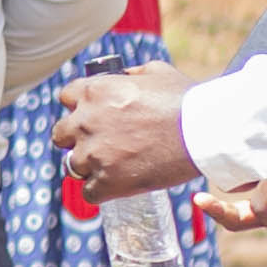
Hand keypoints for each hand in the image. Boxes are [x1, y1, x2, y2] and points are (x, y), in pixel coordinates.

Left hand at [57, 60, 201, 201]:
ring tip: (113, 167)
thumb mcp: (157, 72)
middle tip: (99, 144)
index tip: (92, 117)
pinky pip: (89, 193)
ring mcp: (94, 153)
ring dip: (89, 167)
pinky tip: (116, 187)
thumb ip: (131, 74)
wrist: (205, 133)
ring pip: (73, 165)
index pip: (66, 98)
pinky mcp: (108, 182)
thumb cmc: (186, 101)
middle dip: (77, 139)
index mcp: (94, 91)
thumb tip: (123, 76)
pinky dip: (101, 192)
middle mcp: (86, 121)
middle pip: (61, 134)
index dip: (79, 108)